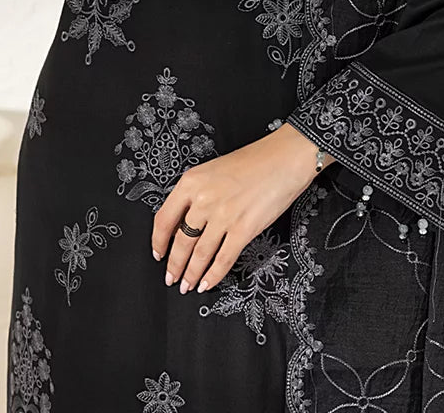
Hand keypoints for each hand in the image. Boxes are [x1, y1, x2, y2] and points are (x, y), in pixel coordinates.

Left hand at [150, 124, 329, 294]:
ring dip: (191, 274)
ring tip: (187, 285)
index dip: (158, 241)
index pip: (164, 219)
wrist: (285, 157)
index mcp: (192, 181)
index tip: (158, 253)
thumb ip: (197, 193)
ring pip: (200, 254)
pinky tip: (208, 283)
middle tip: (171, 278)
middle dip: (175, 265)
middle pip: (181, 241)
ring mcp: (223, 216)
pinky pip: (223, 259)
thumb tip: (185, 222)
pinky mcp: (244, 229)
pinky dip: (213, 275)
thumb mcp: (214, 170)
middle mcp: (204, 199)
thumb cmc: (255, 160)